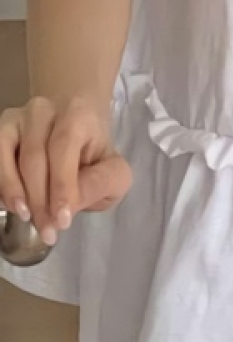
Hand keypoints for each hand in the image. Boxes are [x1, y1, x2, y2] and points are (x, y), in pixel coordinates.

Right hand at [0, 97, 131, 245]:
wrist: (73, 125)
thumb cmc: (93, 154)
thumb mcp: (112, 171)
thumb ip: (99, 184)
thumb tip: (68, 207)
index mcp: (78, 115)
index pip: (64, 147)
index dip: (61, 185)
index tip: (62, 219)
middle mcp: (44, 110)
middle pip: (34, 157)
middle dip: (41, 200)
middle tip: (48, 231)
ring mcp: (16, 119)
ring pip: (8, 158)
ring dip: (16, 194)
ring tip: (29, 219)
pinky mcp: (0, 131)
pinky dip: (2, 185)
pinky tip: (13, 205)